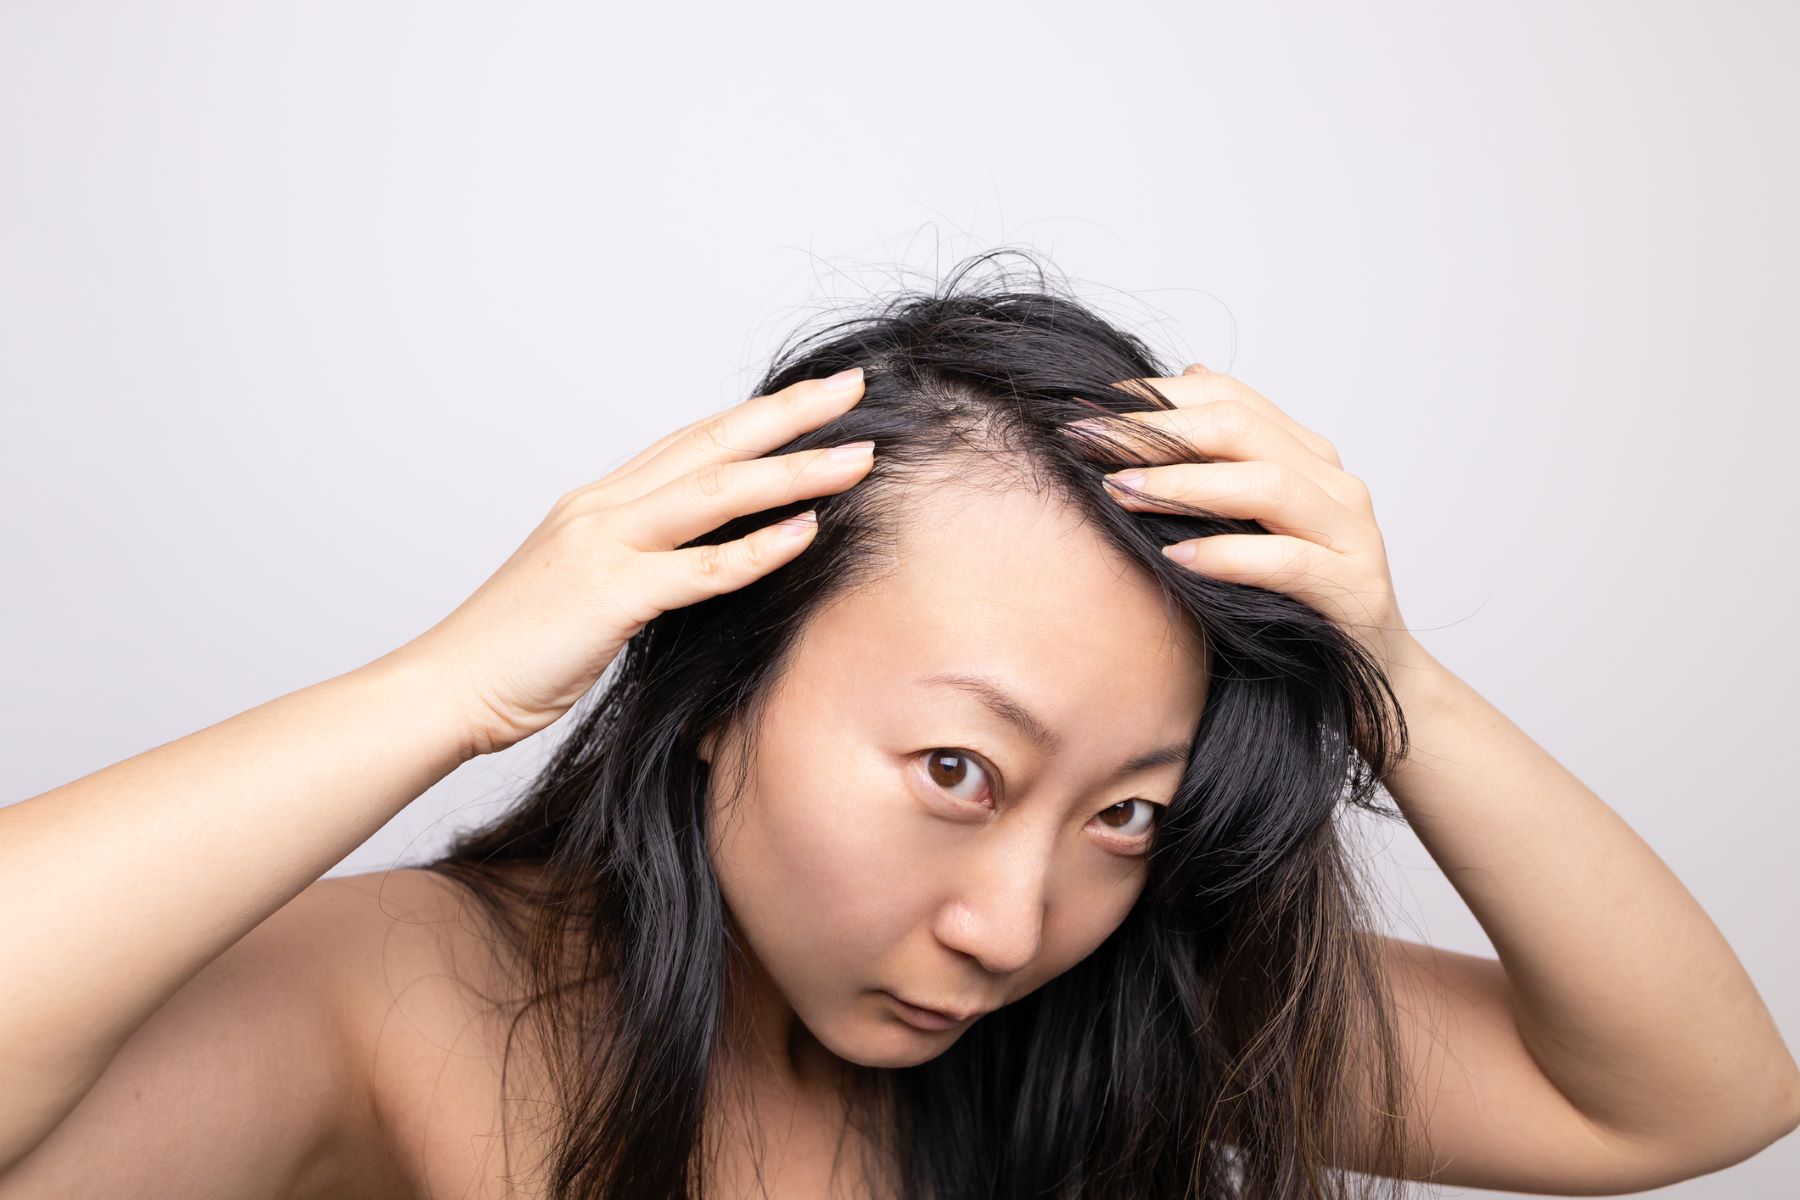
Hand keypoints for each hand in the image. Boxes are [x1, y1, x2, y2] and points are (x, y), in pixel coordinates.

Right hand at [392, 367, 874, 757]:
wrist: (446, 688)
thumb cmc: (515, 653)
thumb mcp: (585, 592)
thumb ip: (638, 567)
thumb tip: (697, 567)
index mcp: (598, 504)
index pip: (692, 442)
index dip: (755, 416)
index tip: (812, 398)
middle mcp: (603, 508)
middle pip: (713, 443)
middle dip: (789, 414)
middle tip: (853, 388)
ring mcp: (605, 545)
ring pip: (717, 492)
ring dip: (794, 471)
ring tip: (858, 455)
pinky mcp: (611, 596)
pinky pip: (700, 568)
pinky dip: (759, 547)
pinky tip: (809, 529)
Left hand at [1061, 364, 1418, 677]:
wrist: (1368, 677)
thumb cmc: (1294, 603)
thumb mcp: (1248, 529)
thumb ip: (1218, 469)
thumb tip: (1181, 383)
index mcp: (1308, 458)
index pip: (1231, 399)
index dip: (1160, 397)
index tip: (1093, 408)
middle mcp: (1335, 484)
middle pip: (1241, 429)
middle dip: (1157, 430)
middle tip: (1089, 440)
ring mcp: (1351, 534)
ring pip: (1267, 485)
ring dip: (1184, 485)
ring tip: (1120, 491)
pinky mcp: (1354, 589)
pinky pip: (1287, 561)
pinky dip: (1229, 555)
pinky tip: (1176, 557)